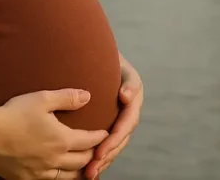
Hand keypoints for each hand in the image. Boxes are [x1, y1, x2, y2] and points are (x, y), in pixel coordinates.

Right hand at [0, 89, 108, 179]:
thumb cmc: (14, 114)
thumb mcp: (42, 99)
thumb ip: (67, 98)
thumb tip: (87, 96)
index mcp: (62, 139)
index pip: (89, 141)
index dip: (100, 137)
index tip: (105, 134)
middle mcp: (55, 159)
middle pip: (83, 161)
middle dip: (93, 155)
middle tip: (97, 150)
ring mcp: (41, 172)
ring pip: (69, 177)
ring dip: (80, 171)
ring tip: (85, 167)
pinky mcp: (27, 179)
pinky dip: (60, 178)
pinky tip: (59, 174)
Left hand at [86, 56, 142, 177]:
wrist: (98, 52)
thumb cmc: (107, 57)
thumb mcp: (120, 64)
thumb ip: (127, 81)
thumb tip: (126, 98)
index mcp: (134, 97)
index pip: (126, 124)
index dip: (114, 140)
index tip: (99, 151)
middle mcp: (129, 110)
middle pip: (120, 139)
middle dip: (107, 155)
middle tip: (92, 168)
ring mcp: (120, 116)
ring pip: (114, 144)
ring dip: (103, 160)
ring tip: (88, 174)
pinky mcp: (109, 121)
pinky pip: (106, 141)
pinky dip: (98, 155)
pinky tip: (86, 168)